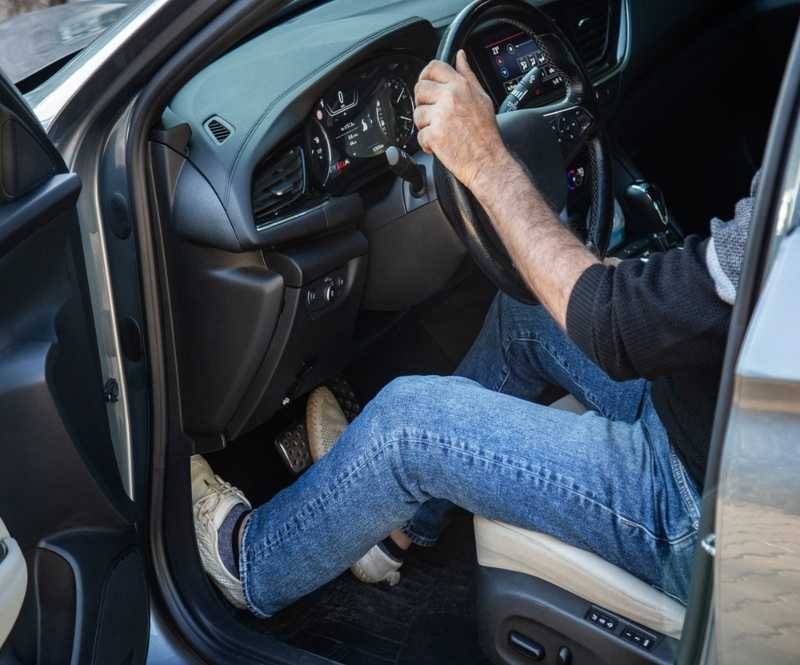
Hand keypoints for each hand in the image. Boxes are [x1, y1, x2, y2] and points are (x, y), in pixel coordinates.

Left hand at [414, 50, 509, 191]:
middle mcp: (450, 97)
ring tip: (442, 132)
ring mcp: (441, 116)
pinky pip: (419, 136)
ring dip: (426, 126)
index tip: (426, 85)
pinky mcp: (434, 134)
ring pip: (417, 114)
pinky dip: (427, 144)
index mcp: (461, 86)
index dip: (425, 76)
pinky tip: (441, 145)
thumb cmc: (486, 134)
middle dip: (424, 104)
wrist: (487, 161)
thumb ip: (467, 75)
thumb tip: (460, 56)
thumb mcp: (481, 97)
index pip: (433, 67)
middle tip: (436, 116)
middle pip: (420, 89)